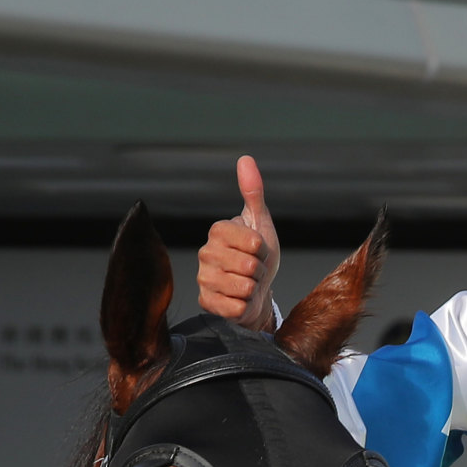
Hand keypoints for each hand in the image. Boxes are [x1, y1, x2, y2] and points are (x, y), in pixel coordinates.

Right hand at [197, 155, 280, 331]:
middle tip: (254, 269)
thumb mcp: (262, 223)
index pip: (253, 242)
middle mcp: (205, 253)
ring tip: (248, 284)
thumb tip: (245, 159)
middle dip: (260, 271)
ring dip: (253, 289)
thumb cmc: (259, 256)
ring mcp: (203, 279)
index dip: (263, 250)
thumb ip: (253, 192)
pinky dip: (245, 306)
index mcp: (217, 231)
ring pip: (243, 287)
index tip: (258, 250)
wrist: (258, 291)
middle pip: (249, 266)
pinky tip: (239, 299)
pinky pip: (235, 307)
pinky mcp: (206, 303)